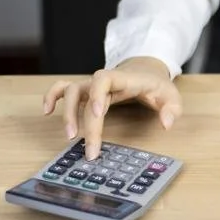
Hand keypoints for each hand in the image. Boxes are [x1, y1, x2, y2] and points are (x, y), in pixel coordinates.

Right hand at [42, 57, 181, 159]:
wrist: (146, 70)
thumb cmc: (157, 85)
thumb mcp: (172, 95)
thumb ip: (172, 110)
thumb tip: (166, 124)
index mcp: (123, 78)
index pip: (104, 79)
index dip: (97, 94)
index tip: (97, 113)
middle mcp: (103, 80)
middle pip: (86, 94)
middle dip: (85, 121)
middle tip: (89, 149)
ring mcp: (92, 85)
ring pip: (71, 92)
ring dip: (66, 113)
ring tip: (69, 136)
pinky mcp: (86, 91)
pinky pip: (63, 89)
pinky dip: (52, 97)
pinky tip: (47, 112)